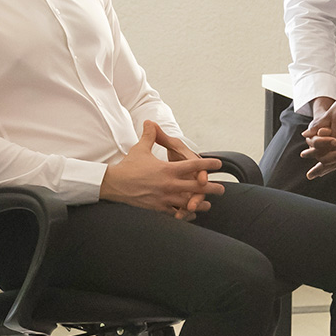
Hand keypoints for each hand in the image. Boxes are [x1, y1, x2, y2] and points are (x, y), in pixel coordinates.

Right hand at [101, 121, 223, 215]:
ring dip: (200, 203)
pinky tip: (190, 214)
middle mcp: (169, 185)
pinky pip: (176, 214)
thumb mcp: (140, 148)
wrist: (114, 185)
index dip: (208, 164)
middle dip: (210, 188)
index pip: (193, 165)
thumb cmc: (128, 166)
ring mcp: (164, 198)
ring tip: (208, 204)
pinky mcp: (158, 209)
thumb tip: (150, 121)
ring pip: (189, 203)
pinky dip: (185, 214)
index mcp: (168, 169)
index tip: (218, 164)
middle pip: (196, 187)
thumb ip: (150, 135)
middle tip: (221, 189)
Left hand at [301, 73, 335, 178]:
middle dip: (320, 169)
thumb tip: (305, 135)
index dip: (312, 154)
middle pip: (331, 161)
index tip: (304, 157)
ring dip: (330, 168)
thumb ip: (317, 126)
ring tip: (320, 173)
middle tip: (311, 175)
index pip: (322, 151)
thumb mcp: (329, 114)